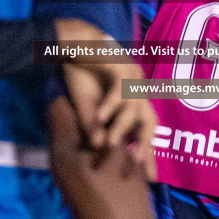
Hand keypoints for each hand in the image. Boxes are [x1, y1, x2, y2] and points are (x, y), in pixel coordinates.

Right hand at [54, 18, 155, 179]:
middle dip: (147, 144)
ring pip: (135, 107)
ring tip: (109, 143)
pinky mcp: (121, 64)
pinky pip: (121, 89)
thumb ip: (92, 124)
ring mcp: (132, 75)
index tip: (149, 177)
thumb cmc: (79, 72)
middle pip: (150, 120)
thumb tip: (98, 146)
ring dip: (122, 126)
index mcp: (132, 98)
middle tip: (138, 164)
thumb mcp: (84, 105)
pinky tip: (101, 116)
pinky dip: (111, 105)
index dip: (148, 152)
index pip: (145, 129)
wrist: (69, 42)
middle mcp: (138, 87)